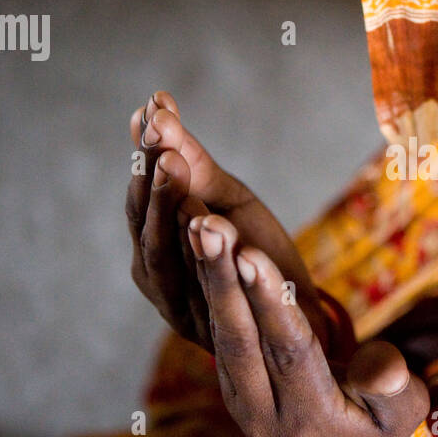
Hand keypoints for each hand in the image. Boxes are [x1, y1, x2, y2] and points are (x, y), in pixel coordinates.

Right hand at [126, 91, 328, 351]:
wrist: (295, 316)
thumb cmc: (257, 253)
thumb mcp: (229, 202)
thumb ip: (194, 165)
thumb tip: (156, 107)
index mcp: (151, 244)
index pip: (141, 195)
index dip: (145, 152)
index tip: (153, 107)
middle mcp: (154, 277)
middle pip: (146, 226)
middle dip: (154, 178)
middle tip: (163, 136)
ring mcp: (177, 307)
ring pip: (166, 257)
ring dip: (171, 208)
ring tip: (176, 165)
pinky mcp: (210, 329)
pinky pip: (206, 288)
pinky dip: (207, 255)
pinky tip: (211, 222)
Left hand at [186, 212, 428, 436]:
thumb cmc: (386, 423)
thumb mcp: (405, 411)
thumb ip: (392, 388)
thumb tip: (381, 367)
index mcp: (311, 420)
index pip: (288, 351)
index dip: (270, 302)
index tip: (250, 254)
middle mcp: (264, 415)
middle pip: (241, 340)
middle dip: (224, 280)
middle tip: (208, 226)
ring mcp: (241, 402)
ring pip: (222, 332)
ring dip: (207, 275)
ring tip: (196, 221)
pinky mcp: (231, 385)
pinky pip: (216, 330)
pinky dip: (206, 285)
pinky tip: (197, 244)